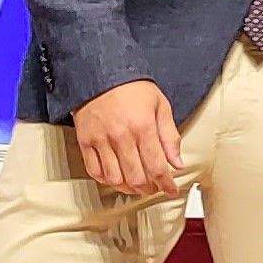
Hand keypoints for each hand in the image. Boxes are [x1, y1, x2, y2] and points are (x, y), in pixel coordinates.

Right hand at [72, 80, 183, 197]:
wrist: (100, 72)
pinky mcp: (85, 141)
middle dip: (149, 189)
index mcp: (143, 126)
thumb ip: (170, 136)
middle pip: (136, 177)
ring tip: (136, 185)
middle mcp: (121, 136)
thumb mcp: (160, 105)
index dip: (166, 184)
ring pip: (115, 179)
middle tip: (154, 187)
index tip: (171, 190)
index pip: (157, 166)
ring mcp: (101, 140)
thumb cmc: (132, 88)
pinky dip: (106, 180)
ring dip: (128, 188)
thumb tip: (177, 163)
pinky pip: (95, 171)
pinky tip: (116, 177)